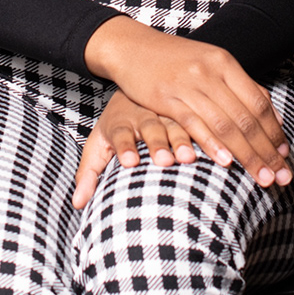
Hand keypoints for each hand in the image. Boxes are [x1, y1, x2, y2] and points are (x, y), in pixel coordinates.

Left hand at [71, 90, 199, 208]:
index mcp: (120, 122)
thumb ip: (88, 173)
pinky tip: (216, 149)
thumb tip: (78, 204)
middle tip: (164, 161)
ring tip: (190, 158)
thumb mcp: (98, 145)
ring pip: (176, 124)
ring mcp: (167, 112)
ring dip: (183, 141)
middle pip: (150, 128)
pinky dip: (206, 136)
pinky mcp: (186, 113)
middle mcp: (144, 115)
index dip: (125, 147)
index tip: (129, 162)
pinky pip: (197, 122)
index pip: (120, 134)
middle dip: (157, 144)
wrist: (134, 90)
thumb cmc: (115, 128)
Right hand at [82, 15, 292, 188]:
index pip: (259, 102)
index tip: (286, 155)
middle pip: (246, 118)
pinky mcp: (165, 98)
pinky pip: (194, 125)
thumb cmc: (176, 60)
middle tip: (281, 177)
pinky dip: (212, 145)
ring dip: (247, 155)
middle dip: (267, 151)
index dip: (275, 132)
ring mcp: (188, 85)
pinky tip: (226, 162)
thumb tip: (271, 115)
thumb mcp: (210, 63)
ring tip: (262, 179)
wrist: (133, 46)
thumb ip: (239, 87)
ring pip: (225, 125)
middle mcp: (210, 72)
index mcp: (225, 63)